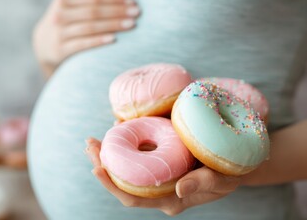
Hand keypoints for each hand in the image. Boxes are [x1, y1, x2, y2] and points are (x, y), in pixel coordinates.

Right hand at [33, 0, 139, 77]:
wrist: (43, 47)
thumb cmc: (67, 24)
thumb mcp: (75, 10)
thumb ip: (95, 1)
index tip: (132, 2)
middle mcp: (59, 14)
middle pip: (94, 11)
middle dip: (118, 11)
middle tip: (136, 13)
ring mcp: (58, 33)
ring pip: (91, 27)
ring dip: (113, 25)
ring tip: (131, 24)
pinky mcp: (60, 50)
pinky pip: (83, 44)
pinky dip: (99, 40)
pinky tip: (114, 39)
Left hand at [85, 138, 239, 215]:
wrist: (237, 160)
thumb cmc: (231, 172)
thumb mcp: (223, 179)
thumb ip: (204, 184)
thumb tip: (180, 189)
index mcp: (170, 198)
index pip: (134, 199)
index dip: (112, 186)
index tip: (95, 168)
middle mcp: (159, 187)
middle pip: (124, 182)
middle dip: (103, 165)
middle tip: (89, 145)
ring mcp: (159, 172)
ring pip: (128, 166)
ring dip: (109, 153)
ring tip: (94, 139)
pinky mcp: (162, 156)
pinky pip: (139, 150)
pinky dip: (126, 140)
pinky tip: (118, 127)